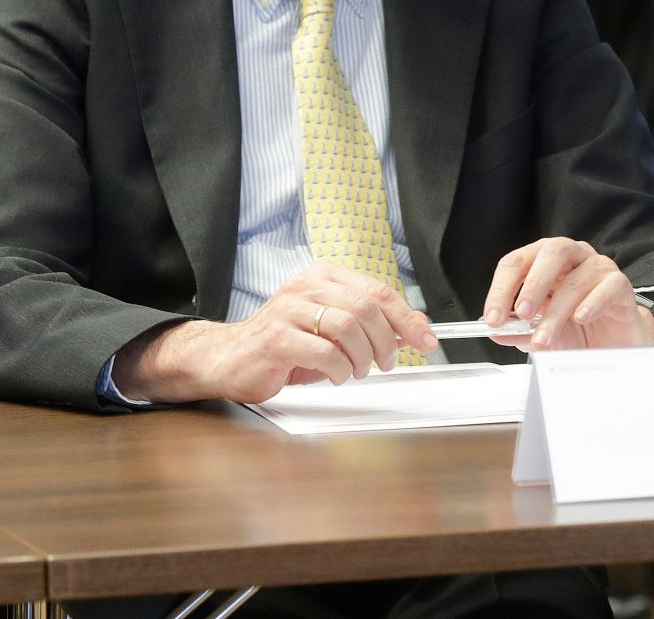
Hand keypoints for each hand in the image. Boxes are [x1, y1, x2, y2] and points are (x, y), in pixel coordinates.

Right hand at [112, 264, 440, 404]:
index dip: (407, 318)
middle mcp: (306, 286)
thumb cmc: (283, 344)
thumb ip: (368, 325)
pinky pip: (324, 352)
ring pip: (348, 327)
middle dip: (386, 341)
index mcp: (323, 277)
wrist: (228, 358)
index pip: (378, 291)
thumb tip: (412, 329)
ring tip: (357, 371)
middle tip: (386, 363)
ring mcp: (289, 309)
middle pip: (367, 308)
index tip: (425, 340)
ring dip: (362, 357)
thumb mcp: (330, 329)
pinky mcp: (276, 337)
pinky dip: (339, 370)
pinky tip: (336, 376)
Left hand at [482, 236, 653, 350]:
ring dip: (556, 310)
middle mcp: (573, 257)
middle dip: (533, 284)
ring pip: (577, 278)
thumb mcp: (540, 333)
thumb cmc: (577, 330)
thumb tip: (496, 331)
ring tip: (544, 336)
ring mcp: (599, 268)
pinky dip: (592, 303)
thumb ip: (518, 331)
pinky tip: (581, 318)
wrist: (613, 343)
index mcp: (546, 262)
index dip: (502, 288)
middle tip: (522, 313)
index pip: (518, 262)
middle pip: (551, 252)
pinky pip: (608, 286)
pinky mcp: (620, 285)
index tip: (494, 316)